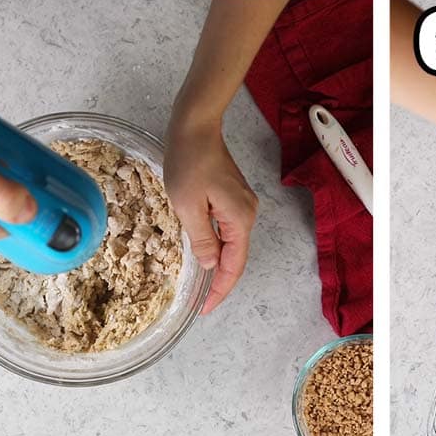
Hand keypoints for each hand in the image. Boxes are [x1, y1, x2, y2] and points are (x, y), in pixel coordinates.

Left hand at [165, 114, 257, 313]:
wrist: (196, 127)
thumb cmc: (189, 162)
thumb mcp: (188, 205)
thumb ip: (202, 238)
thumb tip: (212, 264)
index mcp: (239, 218)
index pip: (234, 265)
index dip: (220, 290)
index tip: (204, 309)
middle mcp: (248, 213)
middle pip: (237, 256)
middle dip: (220, 281)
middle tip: (200, 302)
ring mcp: (243, 203)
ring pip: (233, 243)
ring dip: (219, 264)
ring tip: (200, 284)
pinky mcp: (234, 196)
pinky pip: (228, 229)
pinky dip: (218, 246)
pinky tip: (204, 252)